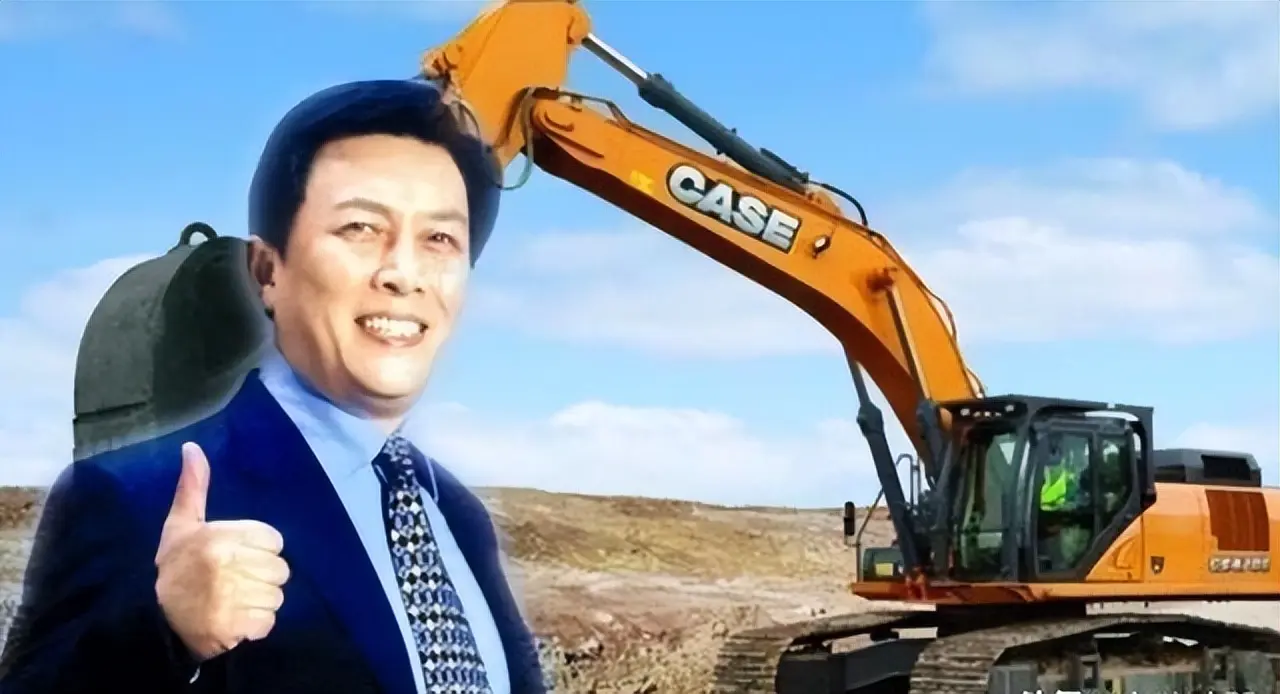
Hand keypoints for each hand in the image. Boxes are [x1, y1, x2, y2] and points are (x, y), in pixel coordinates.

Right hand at [155, 442, 289, 660]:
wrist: (156, 621)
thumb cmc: (176, 567)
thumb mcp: (181, 525)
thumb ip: (193, 487)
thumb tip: (192, 447)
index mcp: (220, 537)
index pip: (274, 540)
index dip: (259, 549)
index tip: (235, 557)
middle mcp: (229, 565)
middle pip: (280, 569)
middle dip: (262, 576)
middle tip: (234, 581)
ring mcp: (235, 598)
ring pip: (277, 596)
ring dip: (260, 601)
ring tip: (234, 600)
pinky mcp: (239, 626)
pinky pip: (269, 621)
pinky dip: (256, 624)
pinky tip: (235, 619)